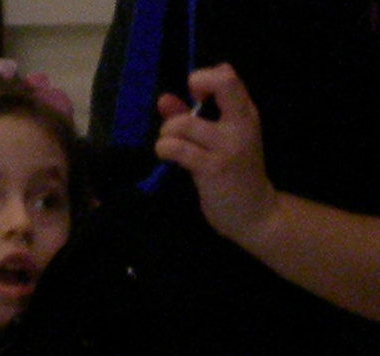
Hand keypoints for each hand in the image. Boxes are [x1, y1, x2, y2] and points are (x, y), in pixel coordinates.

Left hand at [155, 63, 277, 247]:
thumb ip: (190, 118)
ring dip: (167, 131)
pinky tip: (165, 153)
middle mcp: (241, 125)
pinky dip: (165, 148)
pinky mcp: (213, 169)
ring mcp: (228, 147)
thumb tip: (163, 99)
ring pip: (186, 124)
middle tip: (188, 104)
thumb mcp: (219, 142)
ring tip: (167, 143)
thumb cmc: (235, 177)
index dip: (206, 76)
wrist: (256, 215)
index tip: (195, 93)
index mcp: (245, 114)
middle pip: (224, 82)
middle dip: (198, 82)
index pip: (229, 76)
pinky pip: (181, 150)